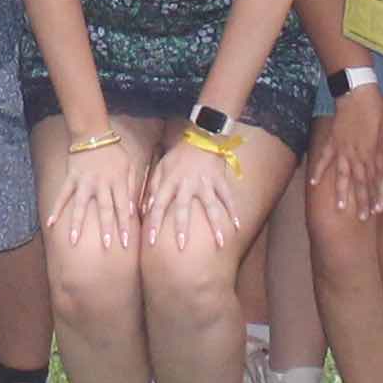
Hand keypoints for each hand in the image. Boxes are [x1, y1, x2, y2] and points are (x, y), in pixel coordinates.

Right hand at [47, 130, 136, 257]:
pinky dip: (56, 209)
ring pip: (80, 206)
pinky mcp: (71, 179)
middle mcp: (101, 183)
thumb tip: (132, 210)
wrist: (92, 133)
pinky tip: (50, 223)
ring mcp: (84, 182)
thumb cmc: (113, 151)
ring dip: (77, 224)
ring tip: (74, 242)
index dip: (124, 225)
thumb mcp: (128, 166)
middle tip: (107, 247)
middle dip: (106, 229)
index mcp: (117, 181)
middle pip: (104, 209)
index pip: (122, 207)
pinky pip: (62, 196)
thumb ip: (131, 187)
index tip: (125, 243)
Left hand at [143, 133, 250, 252]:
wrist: (202, 136)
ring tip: (220, 243)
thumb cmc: (179, 155)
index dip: (153, 223)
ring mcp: (205, 183)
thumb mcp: (161, 167)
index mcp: (170, 181)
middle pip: (183, 209)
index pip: (158, 205)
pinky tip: (237, 226)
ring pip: (211, 206)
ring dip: (216, 225)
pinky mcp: (219, 180)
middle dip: (182, 228)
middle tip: (181, 247)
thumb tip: (144, 210)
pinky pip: (227, 197)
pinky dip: (233, 211)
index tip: (150, 241)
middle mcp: (187, 184)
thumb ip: (154, 188)